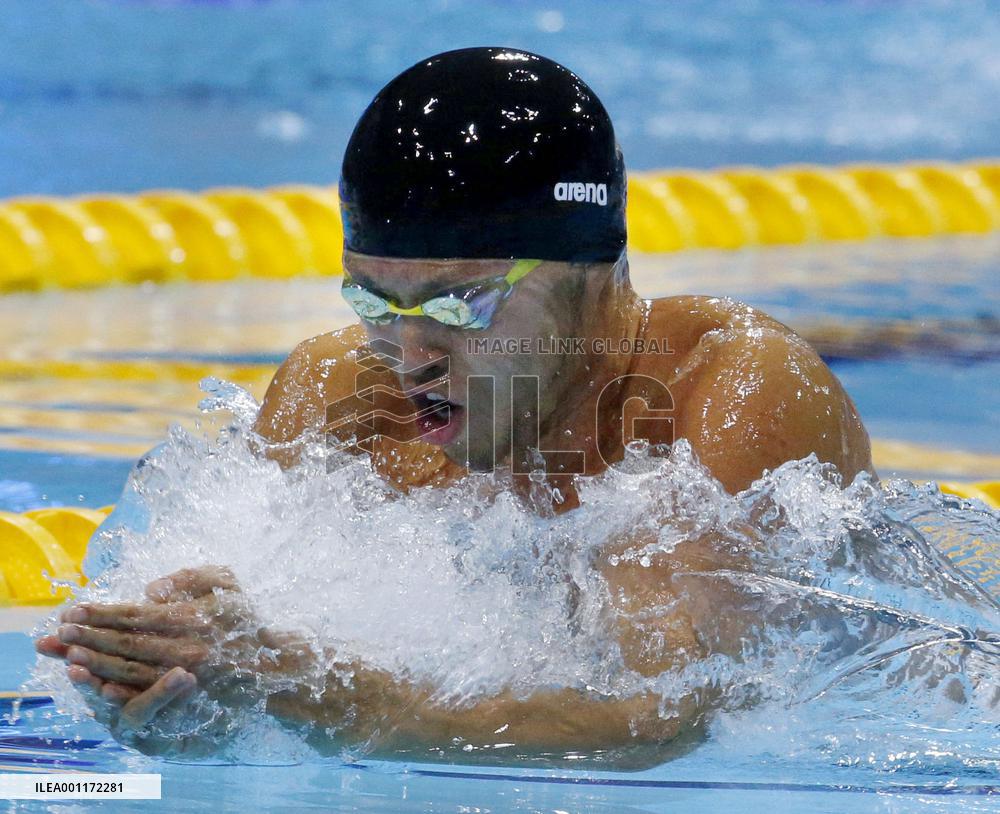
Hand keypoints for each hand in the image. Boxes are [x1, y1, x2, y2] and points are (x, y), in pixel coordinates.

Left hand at [36, 566, 261, 750]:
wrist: (270, 661)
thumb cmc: (243, 616)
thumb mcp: (226, 581)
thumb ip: (188, 577)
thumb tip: (149, 591)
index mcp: (194, 615)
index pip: (137, 614)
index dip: (103, 613)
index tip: (74, 610)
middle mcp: (188, 647)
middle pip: (127, 643)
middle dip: (89, 637)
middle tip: (58, 632)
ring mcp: (186, 674)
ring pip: (131, 670)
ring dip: (95, 663)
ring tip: (66, 654)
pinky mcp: (185, 695)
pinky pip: (145, 692)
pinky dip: (115, 687)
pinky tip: (94, 685)